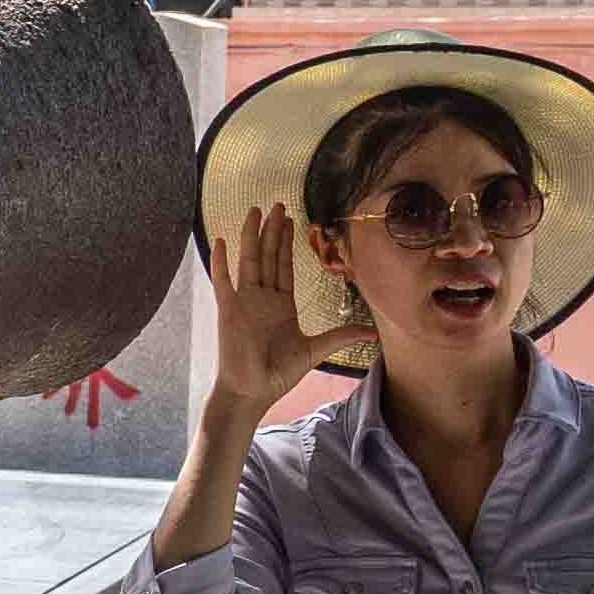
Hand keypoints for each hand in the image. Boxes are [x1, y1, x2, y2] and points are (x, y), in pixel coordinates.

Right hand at [205, 206, 361, 397]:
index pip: (285, 265)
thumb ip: (340, 335)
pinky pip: (223, 280)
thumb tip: (373, 333)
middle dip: (273, 230)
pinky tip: (220, 240)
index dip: (287, 242)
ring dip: (251, 236)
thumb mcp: (315, 350)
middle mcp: (262, 298)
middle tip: (278, 204)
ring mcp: (244, 301)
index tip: (291, 220)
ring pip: (249, 260)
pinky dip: (220, 261)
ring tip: (255, 211)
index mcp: (281, 304)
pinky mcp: (228, 310)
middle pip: (268, 256)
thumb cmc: (278, 373)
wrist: (253, 390)